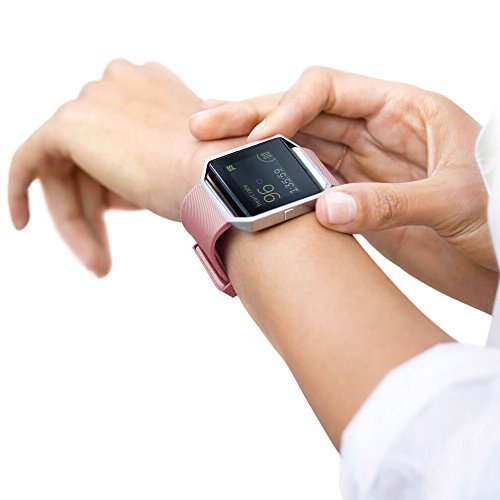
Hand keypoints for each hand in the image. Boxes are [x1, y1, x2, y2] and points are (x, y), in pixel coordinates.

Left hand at [8, 60, 234, 276]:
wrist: (219, 176)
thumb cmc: (214, 177)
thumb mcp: (183, 160)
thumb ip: (151, 157)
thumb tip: (126, 182)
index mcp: (149, 83)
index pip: (117, 135)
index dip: (115, 182)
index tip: (119, 215)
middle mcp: (118, 80)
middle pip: (90, 153)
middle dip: (95, 208)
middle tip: (103, 257)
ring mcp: (94, 98)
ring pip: (69, 168)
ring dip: (80, 220)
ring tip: (98, 263)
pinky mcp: (69, 123)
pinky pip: (31, 159)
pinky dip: (20, 190)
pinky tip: (20, 221)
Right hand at [189, 67, 497, 311]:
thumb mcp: (457, 200)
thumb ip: (390, 202)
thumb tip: (326, 207)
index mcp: (407, 111)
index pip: (329, 90)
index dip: (288, 106)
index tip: (260, 137)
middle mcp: (378, 134)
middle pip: (303, 115)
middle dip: (252, 116)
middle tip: (205, 124)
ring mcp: (364, 170)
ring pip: (301, 151)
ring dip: (259, 152)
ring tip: (214, 151)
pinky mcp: (358, 204)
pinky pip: (311, 188)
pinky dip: (281, 187)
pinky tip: (252, 186)